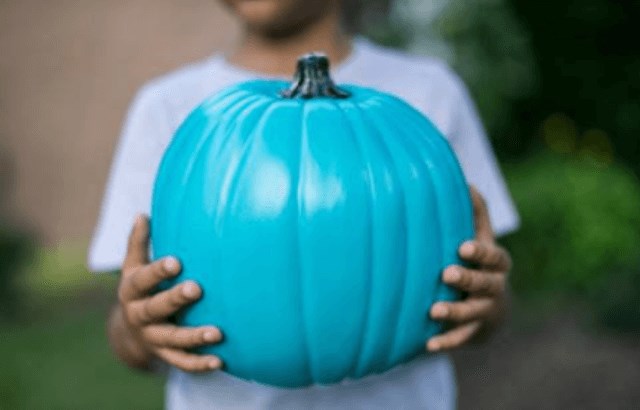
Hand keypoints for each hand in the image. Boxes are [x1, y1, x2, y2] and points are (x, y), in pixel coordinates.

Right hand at [109, 214, 222, 371]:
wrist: (128, 331)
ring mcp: (151, 337)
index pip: (143, 279)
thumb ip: (139, 242)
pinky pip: (181, 362)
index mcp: (132, 289)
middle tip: (197, 288)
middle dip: (175, 299)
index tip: (176, 261)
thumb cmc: (141, 287)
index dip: (158, 271)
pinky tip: (219, 360)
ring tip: (217, 332)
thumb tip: (143, 214)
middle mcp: (139, 314)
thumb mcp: (134, 265)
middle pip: (156, 308)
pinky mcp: (164, 355)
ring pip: (171, 339)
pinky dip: (199, 364)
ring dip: (193, 336)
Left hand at [426, 186, 511, 351]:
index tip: (463, 247)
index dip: (481, 253)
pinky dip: (446, 342)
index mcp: (497, 262)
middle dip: (467, 280)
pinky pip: (462, 339)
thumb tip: (464, 180)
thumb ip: (474, 212)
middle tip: (446, 274)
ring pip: (473, 313)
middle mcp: (495, 287)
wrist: (493, 306)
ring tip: (432, 311)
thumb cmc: (478, 261)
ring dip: (454, 313)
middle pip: (485, 284)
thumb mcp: (480, 236)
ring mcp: (486, 311)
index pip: (493, 256)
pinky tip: (428, 345)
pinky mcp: (475, 332)